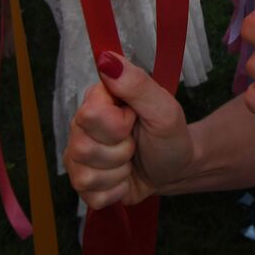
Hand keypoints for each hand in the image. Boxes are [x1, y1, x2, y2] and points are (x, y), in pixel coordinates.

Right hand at [63, 53, 192, 208]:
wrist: (176, 168)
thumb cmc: (170, 134)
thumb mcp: (163, 107)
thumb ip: (136, 83)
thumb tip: (106, 58)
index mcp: (97, 100)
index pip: (89, 114)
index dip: (118, 123)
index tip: (134, 118)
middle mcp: (80, 127)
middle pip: (84, 147)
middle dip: (121, 150)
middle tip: (135, 142)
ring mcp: (78, 157)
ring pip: (86, 175)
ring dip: (119, 172)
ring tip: (131, 160)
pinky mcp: (82, 184)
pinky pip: (91, 196)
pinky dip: (116, 191)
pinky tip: (124, 178)